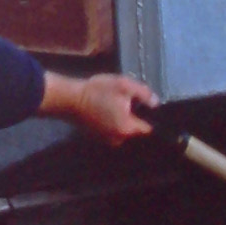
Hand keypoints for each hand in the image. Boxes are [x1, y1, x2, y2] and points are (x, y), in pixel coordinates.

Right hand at [41, 70, 157, 144]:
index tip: (147, 107)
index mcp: (127, 129)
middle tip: (129, 101)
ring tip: (115, 104)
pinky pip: (110, 129)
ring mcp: (106, 139)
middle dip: (135, 116)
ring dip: (122, 118)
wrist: (69, 98)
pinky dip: (111, 121)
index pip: (148, 128)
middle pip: (135, 129)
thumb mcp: (124, 85)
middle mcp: (118, 139)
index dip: (150, 117)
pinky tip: (105, 108)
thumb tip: (156, 103)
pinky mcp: (96, 136)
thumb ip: (144, 94)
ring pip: (122, 129)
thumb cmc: (98, 91)